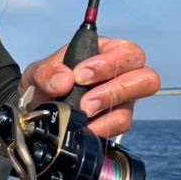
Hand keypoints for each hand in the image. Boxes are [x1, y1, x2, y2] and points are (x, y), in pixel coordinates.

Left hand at [18, 37, 160, 138]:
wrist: (34, 111)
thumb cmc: (43, 84)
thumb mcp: (37, 72)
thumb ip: (47, 72)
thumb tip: (65, 80)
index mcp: (105, 53)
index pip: (126, 52)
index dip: (108, 64)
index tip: (80, 75)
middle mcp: (119, 75)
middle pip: (146, 78)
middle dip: (116, 89)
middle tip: (86, 100)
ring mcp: (120, 100)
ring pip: (134, 103)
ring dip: (108, 108)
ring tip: (83, 112)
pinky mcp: (114, 122)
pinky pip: (121, 125)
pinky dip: (103, 127)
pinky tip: (85, 127)